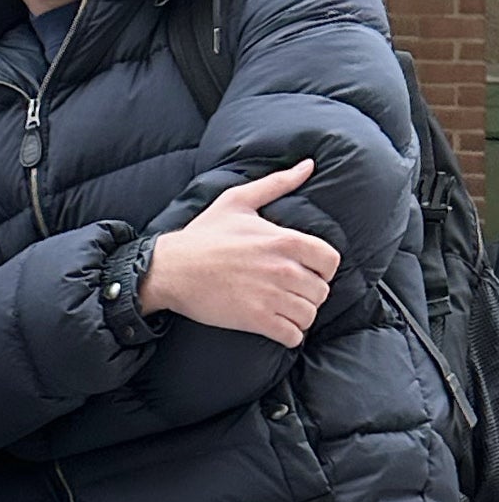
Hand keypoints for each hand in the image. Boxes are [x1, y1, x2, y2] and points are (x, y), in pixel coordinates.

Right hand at [140, 161, 339, 344]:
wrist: (170, 269)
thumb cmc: (203, 236)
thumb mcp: (238, 201)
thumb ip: (278, 183)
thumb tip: (308, 165)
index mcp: (285, 240)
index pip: (331, 262)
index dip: (321, 269)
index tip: (306, 272)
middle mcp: (284, 269)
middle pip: (321, 292)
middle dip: (308, 294)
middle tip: (291, 294)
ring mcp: (271, 296)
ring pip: (309, 315)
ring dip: (299, 316)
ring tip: (284, 312)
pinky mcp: (256, 320)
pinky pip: (293, 336)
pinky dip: (289, 336)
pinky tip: (277, 328)